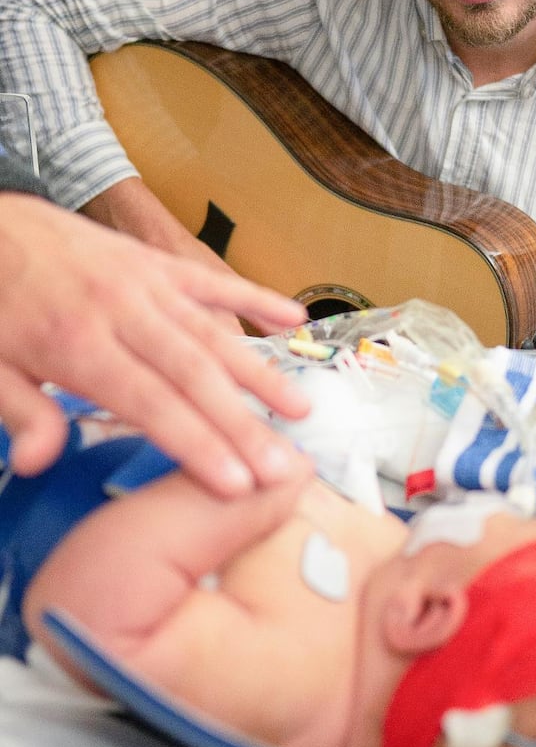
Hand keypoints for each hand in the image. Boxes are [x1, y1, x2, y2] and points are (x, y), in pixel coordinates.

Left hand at [0, 194, 312, 495]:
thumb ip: (21, 411)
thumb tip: (39, 462)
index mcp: (78, 346)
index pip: (150, 402)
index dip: (196, 443)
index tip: (236, 484)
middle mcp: (123, 313)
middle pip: (193, 374)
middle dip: (241, 424)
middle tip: (282, 466)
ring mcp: (146, 283)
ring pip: (212, 332)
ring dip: (258, 372)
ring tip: (298, 409)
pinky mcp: (156, 262)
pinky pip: (212, 280)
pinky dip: (254, 297)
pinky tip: (293, 320)